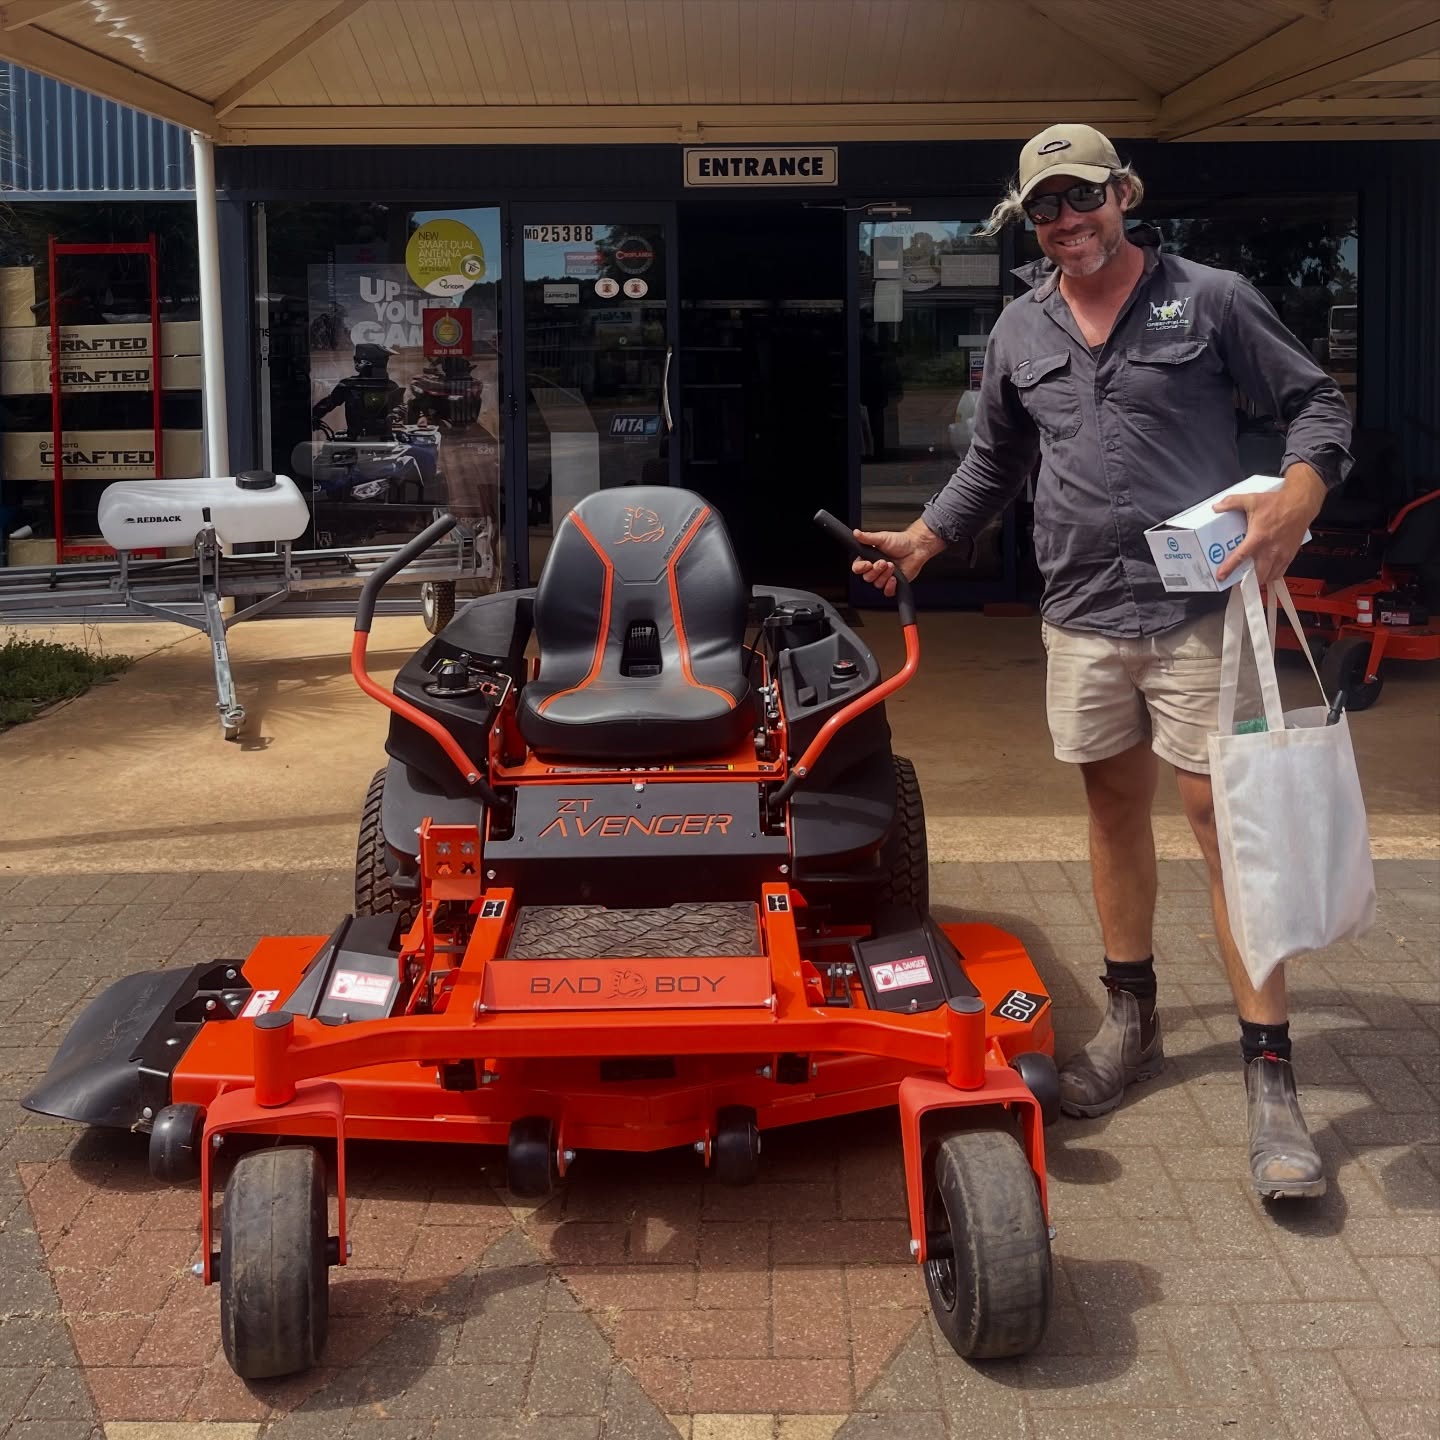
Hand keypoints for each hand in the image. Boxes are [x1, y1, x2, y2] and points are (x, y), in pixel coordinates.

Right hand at [850, 521, 945, 596]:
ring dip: (885, 575)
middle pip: (867, 578)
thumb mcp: (882, 538)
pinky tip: (894, 578)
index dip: (861, 568)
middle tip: (884, 562)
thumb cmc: (900, 542)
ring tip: (892, 566)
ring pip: (877, 584)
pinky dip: (890, 586)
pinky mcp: (894, 584)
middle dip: (876, 570)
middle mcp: (875, 569)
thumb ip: (867, 537)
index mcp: (869, 558)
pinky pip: (887, 592)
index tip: (868, 563)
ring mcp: (884, 577)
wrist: (916, 547)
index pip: (858, 568)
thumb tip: (856, 533)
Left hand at [1213, 465, 1326, 584]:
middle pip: (1258, 574)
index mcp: (1258, 537)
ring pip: (1270, 576)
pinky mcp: (1290, 555)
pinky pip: (1281, 572)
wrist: (1301, 503)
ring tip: (1251, 577)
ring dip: (1260, 579)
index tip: (1221, 576)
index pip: (1240, 556)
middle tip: (1238, 579)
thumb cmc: (1279, 503)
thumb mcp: (1252, 499)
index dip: (1229, 568)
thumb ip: (1232, 502)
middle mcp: (1271, 549)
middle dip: (1247, 580)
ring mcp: (1282, 554)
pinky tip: (1266, 571)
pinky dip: (1272, 575)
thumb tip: (1217, 506)